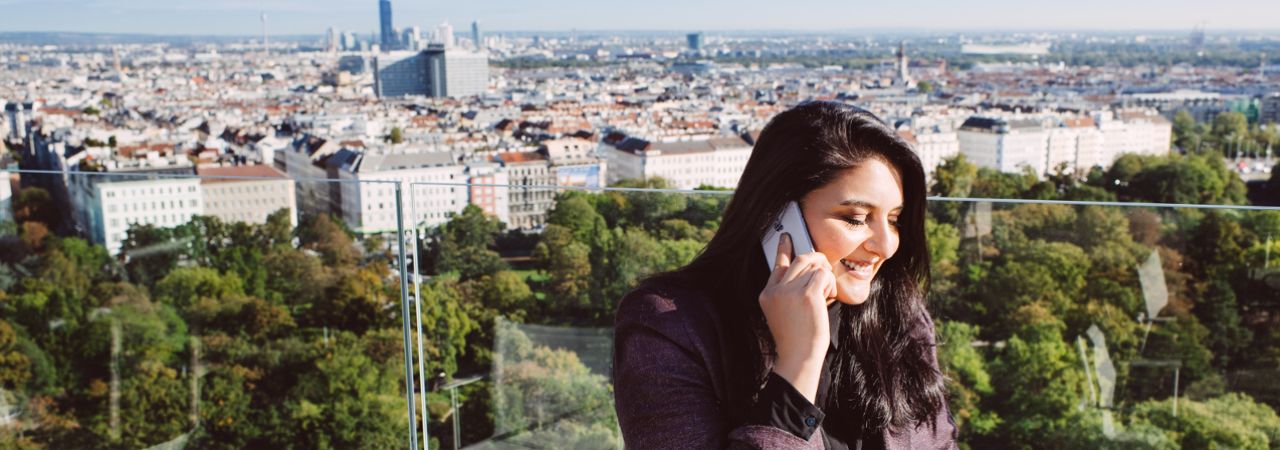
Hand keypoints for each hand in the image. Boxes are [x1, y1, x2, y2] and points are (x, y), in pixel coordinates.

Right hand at [758, 233, 834, 402]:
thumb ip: (789, 292)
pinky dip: (830, 284)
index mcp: (767, 294)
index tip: (786, 236)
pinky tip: (828, 297)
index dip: (783, 248)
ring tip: (826, 294)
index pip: (778, 264)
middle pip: (800, 259)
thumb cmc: (796, 339)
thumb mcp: (784, 313)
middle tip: (825, 271)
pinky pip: (823, 275)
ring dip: (826, 277)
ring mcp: (790, 291)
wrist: (798, 357)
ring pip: (815, 265)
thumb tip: (810, 270)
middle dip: (817, 261)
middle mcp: (775, 290)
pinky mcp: (807, 295)